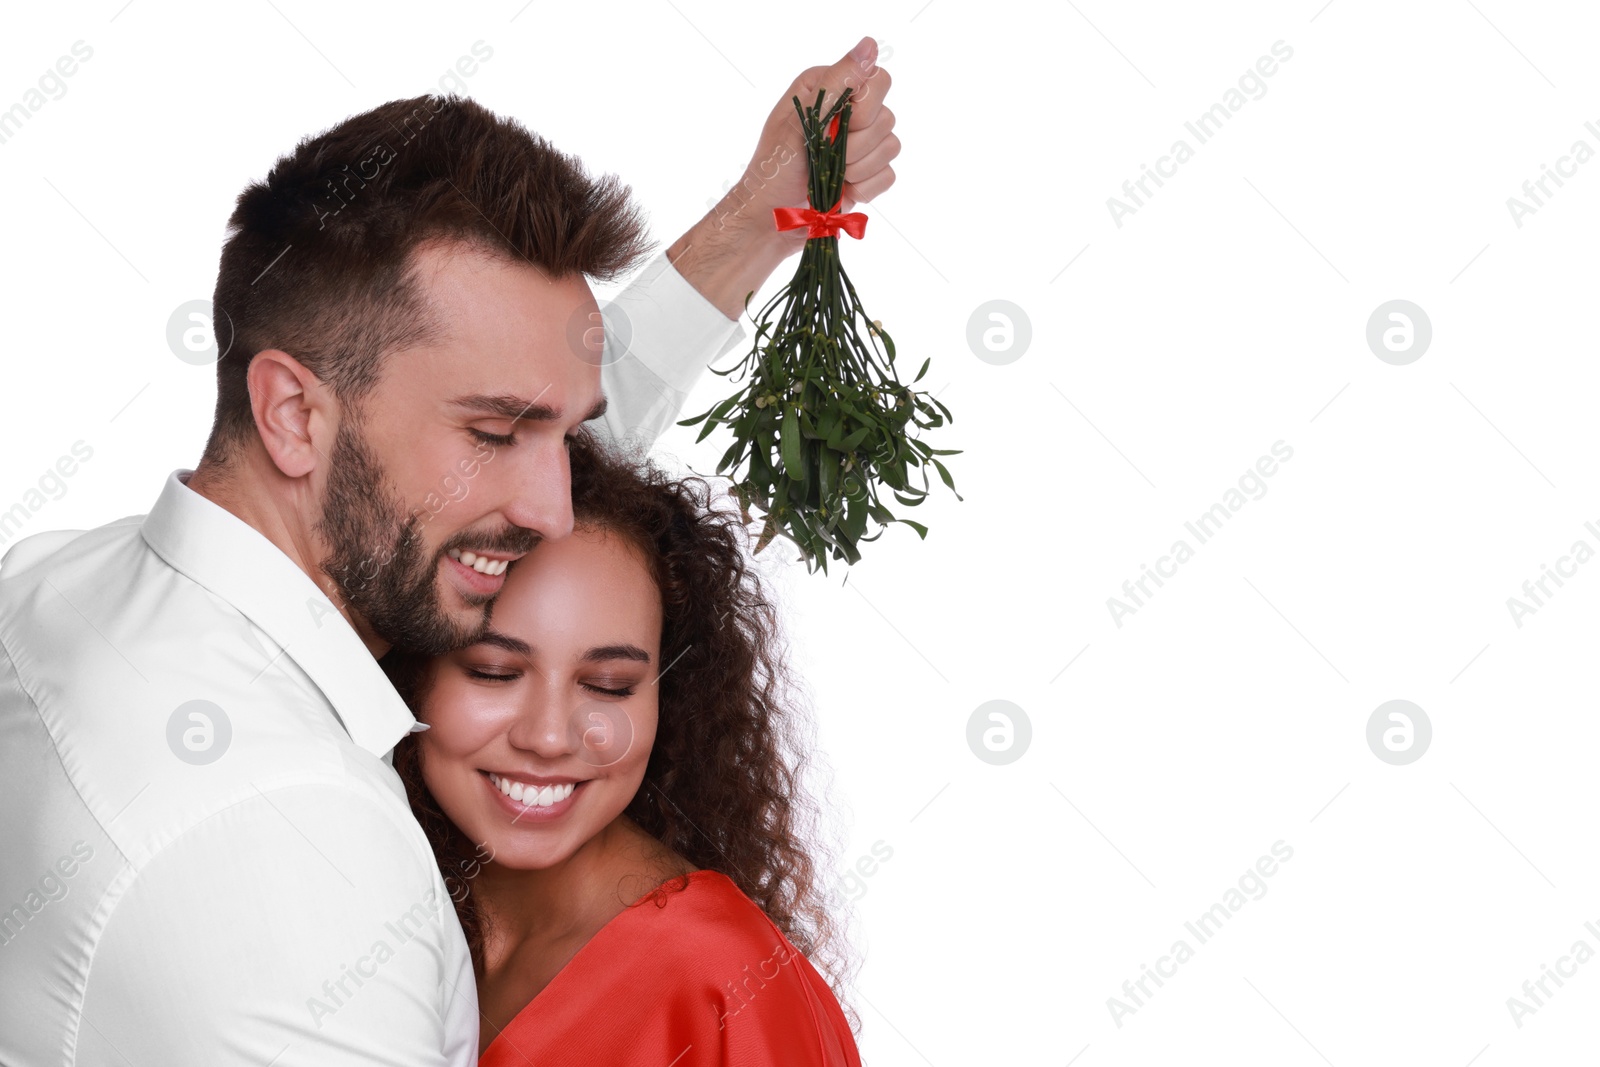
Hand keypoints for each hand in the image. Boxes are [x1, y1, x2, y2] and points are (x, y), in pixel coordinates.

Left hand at [732, 36, 898, 239]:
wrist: (769, 220)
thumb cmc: (774, 169)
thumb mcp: (800, 120)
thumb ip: (837, 83)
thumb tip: (869, 45)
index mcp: (829, 89)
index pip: (878, 81)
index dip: (865, 108)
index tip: (836, 127)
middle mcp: (847, 111)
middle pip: (888, 116)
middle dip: (857, 145)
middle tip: (827, 156)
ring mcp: (860, 144)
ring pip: (892, 146)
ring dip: (859, 169)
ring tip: (832, 177)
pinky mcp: (867, 174)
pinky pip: (889, 175)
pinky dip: (865, 188)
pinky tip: (843, 191)